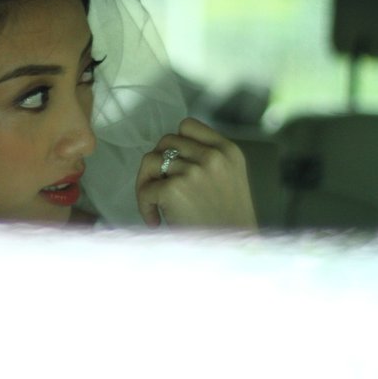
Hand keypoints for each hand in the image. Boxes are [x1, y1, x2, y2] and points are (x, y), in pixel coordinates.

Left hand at [136, 117, 256, 228]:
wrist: (233, 253)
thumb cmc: (228, 222)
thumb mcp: (230, 179)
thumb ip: (207, 160)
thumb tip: (169, 151)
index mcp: (228, 151)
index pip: (188, 125)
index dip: (174, 143)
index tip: (173, 166)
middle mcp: (212, 156)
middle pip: (165, 141)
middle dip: (157, 164)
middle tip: (159, 188)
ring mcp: (193, 171)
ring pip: (150, 161)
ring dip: (146, 183)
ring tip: (154, 205)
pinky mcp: (174, 189)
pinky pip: (146, 189)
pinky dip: (144, 205)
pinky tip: (155, 221)